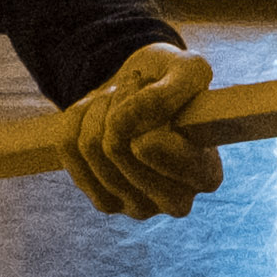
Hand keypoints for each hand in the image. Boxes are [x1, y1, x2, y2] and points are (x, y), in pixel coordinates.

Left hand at [61, 43, 222, 220]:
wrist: (142, 92)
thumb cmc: (172, 81)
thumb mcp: (187, 69)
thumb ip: (168, 93)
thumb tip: (121, 125)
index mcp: (207, 173)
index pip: (169, 154)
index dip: (151, 112)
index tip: (151, 85)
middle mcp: (177, 201)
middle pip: (117, 148)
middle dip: (119, 103)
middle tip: (134, 86)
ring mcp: (139, 207)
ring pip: (92, 147)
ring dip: (99, 107)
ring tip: (117, 99)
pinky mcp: (106, 204)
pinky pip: (69, 151)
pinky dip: (77, 120)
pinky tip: (97, 116)